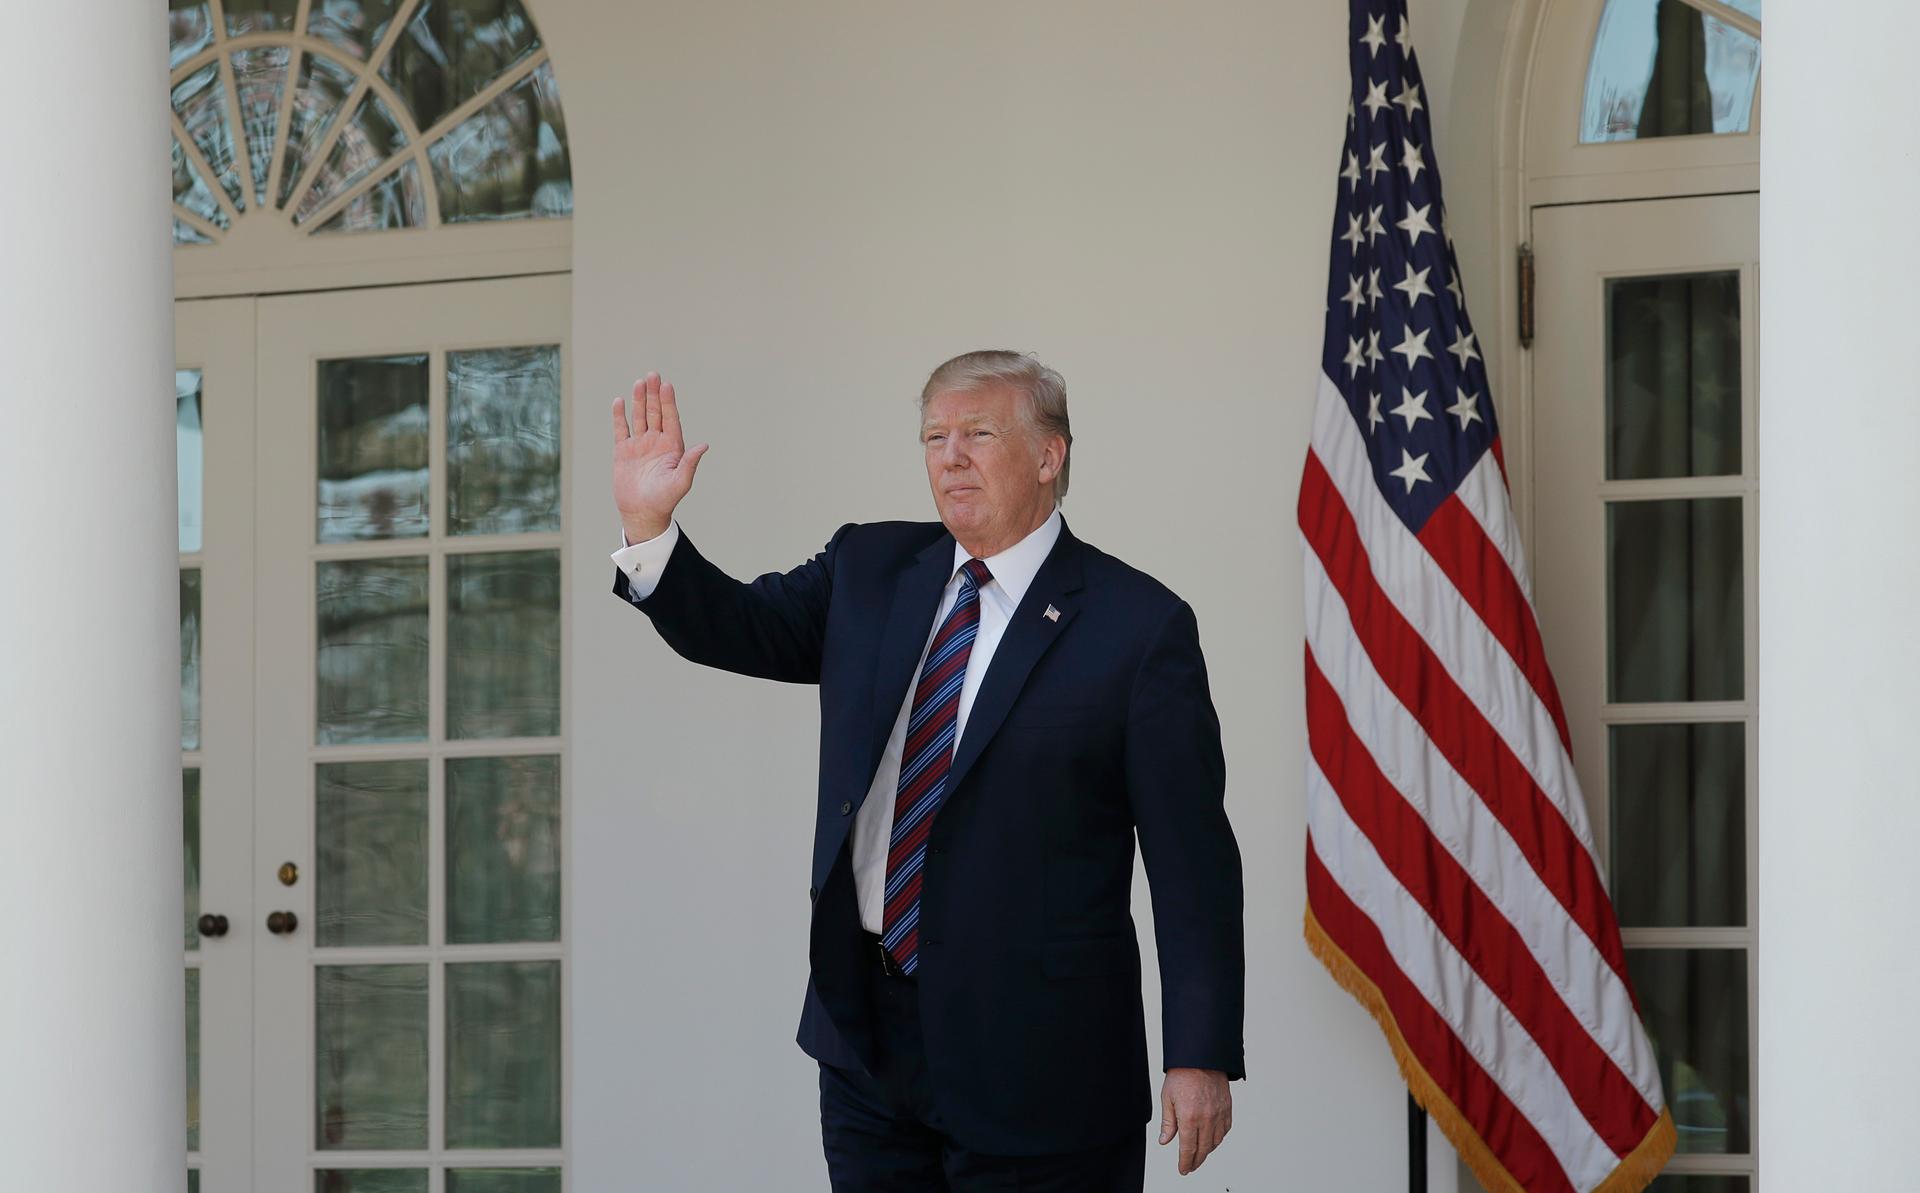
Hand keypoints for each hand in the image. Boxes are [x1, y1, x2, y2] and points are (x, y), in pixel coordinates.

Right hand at [612, 372, 708, 542]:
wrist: (642, 513)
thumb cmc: (665, 500)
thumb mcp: (680, 482)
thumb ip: (690, 463)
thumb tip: (704, 445)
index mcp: (672, 447)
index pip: (670, 419)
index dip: (669, 402)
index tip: (666, 385)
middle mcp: (656, 442)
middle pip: (655, 413)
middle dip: (654, 395)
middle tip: (652, 375)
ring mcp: (640, 445)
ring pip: (639, 417)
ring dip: (639, 401)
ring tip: (639, 383)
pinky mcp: (623, 452)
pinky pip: (621, 430)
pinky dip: (620, 416)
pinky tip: (619, 401)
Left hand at [1158, 1067, 1231, 1174]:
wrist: (1201, 1057)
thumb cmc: (1182, 1075)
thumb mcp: (1167, 1099)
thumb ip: (1168, 1123)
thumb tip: (1165, 1141)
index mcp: (1189, 1117)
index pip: (1188, 1149)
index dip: (1185, 1162)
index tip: (1183, 1169)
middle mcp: (1207, 1118)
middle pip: (1203, 1149)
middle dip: (1196, 1161)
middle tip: (1190, 1166)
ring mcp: (1219, 1113)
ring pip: (1216, 1141)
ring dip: (1207, 1151)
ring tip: (1200, 1154)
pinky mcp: (1227, 1108)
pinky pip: (1225, 1129)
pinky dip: (1219, 1138)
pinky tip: (1212, 1140)